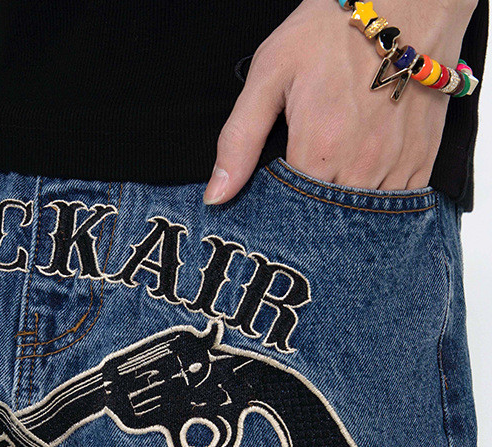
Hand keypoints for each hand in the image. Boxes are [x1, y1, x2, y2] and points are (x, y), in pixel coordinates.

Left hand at [203, 0, 478, 203]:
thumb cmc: (332, 30)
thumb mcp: (269, 74)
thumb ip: (239, 140)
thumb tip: (216, 196)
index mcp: (320, 147)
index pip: (289, 214)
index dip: (275, 215)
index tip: (268, 208)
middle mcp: (363, 164)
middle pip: (325, 222)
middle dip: (307, 221)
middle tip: (297, 201)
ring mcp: (398, 164)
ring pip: (362, 220)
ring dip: (342, 217)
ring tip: (326, 193)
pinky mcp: (424, 159)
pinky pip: (398, 205)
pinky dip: (376, 206)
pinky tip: (359, 189)